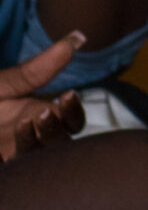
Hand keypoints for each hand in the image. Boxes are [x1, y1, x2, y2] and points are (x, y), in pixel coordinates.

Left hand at [0, 36, 87, 159]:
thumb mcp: (3, 85)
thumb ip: (37, 69)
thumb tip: (78, 37)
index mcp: (37, 115)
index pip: (71, 120)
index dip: (73, 110)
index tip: (67, 95)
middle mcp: (30, 138)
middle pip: (61, 141)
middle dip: (58, 127)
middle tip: (45, 112)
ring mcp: (14, 155)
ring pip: (40, 158)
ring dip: (38, 141)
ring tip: (26, 122)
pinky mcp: (4, 169)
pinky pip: (17, 172)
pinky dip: (19, 159)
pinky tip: (8, 147)